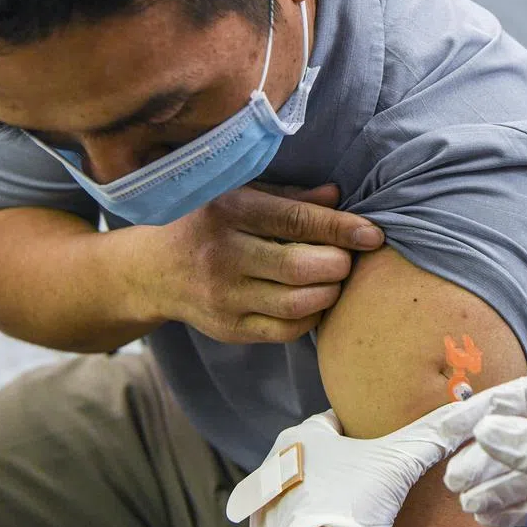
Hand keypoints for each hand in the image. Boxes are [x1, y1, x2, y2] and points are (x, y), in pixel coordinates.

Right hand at [134, 184, 383, 343]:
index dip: (342, 228)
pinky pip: (285, 331)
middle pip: (300, 267)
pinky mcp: (227, 329)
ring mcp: (223, 296)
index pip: (297, 221)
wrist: (153, 270)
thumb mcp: (241, 196)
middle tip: (348, 259)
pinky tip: (315, 302)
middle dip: (338, 264)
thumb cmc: (209, 223)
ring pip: (296, 304)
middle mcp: (223, 254)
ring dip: (329, 293)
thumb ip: (291, 199)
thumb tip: (338, 195)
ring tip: (334, 280)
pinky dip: (311, 318)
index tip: (373, 234)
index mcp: (229, 211)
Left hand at [243, 398, 487, 526]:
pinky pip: (293, 516)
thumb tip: (460, 418)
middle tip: (371, 477)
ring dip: (325, 491)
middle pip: (320, 454)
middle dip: (343, 463)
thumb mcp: (398, 461)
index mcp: (301, 435)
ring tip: (353, 504)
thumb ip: (429, 436)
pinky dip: (310, 519)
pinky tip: (331, 526)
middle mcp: (275, 460)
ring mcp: (266, 497)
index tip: (380, 444)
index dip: (363, 431)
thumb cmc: (354, 502)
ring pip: (305, 484)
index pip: (337, 421)